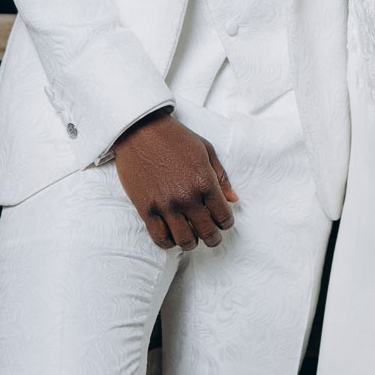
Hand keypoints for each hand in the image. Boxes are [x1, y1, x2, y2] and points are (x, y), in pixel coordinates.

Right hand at [113, 108, 237, 249]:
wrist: (140, 130)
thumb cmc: (175, 138)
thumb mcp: (206, 151)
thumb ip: (221, 177)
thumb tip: (234, 199)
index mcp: (205, 181)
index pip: (223, 216)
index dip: (226, 223)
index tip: (223, 222)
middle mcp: (187, 196)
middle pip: (207, 233)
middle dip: (213, 238)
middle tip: (212, 237)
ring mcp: (166, 205)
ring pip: (185, 240)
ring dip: (192, 243)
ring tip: (192, 238)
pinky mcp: (146, 209)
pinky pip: (160, 238)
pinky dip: (169, 243)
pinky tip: (172, 237)